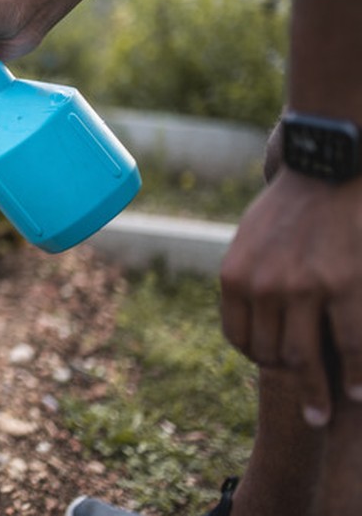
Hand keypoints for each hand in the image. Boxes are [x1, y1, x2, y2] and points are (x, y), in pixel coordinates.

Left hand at [220, 169, 361, 426]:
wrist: (328, 167)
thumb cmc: (292, 206)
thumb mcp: (251, 241)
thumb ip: (250, 278)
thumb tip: (252, 315)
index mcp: (234, 276)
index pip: (240, 338)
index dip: (259, 358)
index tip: (277, 368)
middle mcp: (262, 286)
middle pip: (271, 354)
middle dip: (290, 382)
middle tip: (308, 412)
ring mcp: (303, 288)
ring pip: (304, 359)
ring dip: (317, 393)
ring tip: (324, 415)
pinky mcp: (343, 286)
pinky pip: (350, 345)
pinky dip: (356, 376)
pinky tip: (359, 394)